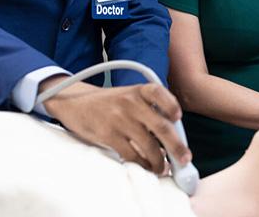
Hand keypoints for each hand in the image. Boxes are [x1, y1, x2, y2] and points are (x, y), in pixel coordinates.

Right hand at [40, 78, 190, 173]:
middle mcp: (130, 102)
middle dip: (176, 147)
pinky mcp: (108, 135)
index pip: (159, 93)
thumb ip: (148, 109)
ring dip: (159, 161)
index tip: (178, 118)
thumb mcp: (129, 96)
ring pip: (148, 145)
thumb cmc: (109, 103)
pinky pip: (132, 154)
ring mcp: (119, 119)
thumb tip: (172, 137)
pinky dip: (142, 163)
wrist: (75, 103)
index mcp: (138, 90)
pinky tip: (146, 166)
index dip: (171, 106)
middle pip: (161, 127)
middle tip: (183, 159)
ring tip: (162, 168)